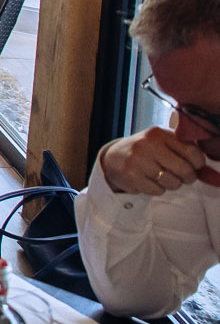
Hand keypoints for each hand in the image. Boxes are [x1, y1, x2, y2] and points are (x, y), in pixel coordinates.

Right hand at [99, 125, 219, 193]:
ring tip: (160, 176)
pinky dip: (156, 189)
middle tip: (180, 175)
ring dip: (170, 184)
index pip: (193, 153)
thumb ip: (188, 156)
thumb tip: (216, 177)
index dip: (198, 164)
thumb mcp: (164, 145)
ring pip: (172, 183)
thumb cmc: (147, 152)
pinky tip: (147, 180)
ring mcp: (138, 160)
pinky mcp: (131, 175)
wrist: (114, 157)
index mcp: (159, 133)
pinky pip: (158, 190)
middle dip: (186, 177)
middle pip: (185, 170)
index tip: (193, 166)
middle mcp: (148, 144)